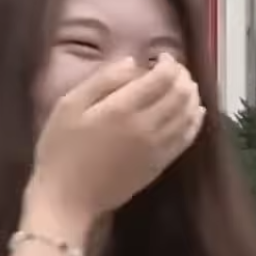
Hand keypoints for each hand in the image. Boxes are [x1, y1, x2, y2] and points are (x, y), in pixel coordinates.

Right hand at [27, 53, 204, 232]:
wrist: (67, 199)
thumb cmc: (60, 150)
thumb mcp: (69, 106)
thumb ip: (102, 81)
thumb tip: (132, 62)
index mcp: (122, 109)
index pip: (162, 78)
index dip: (169, 63)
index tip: (162, 57)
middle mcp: (146, 127)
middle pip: (180, 94)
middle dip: (182, 76)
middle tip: (174, 69)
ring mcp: (157, 148)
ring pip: (188, 115)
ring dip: (192, 96)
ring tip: (185, 85)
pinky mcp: (160, 165)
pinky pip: (187, 139)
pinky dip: (195, 121)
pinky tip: (195, 112)